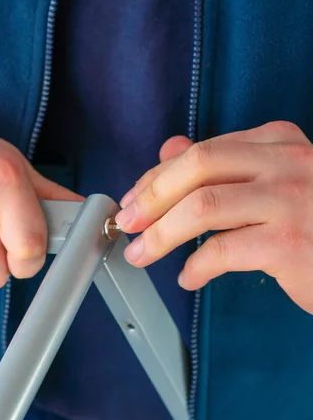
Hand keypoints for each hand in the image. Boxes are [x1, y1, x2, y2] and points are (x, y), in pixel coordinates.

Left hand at [114, 121, 312, 313]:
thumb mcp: (271, 181)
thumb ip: (222, 164)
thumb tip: (169, 149)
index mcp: (278, 142)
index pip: (200, 152)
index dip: (156, 178)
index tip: (132, 201)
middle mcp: (287, 162)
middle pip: (197, 168)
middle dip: (150, 198)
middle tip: (126, 224)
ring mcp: (292, 201)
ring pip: (202, 208)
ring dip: (160, 235)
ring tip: (142, 254)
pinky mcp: (292, 244)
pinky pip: (223, 252)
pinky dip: (196, 267)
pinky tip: (190, 277)